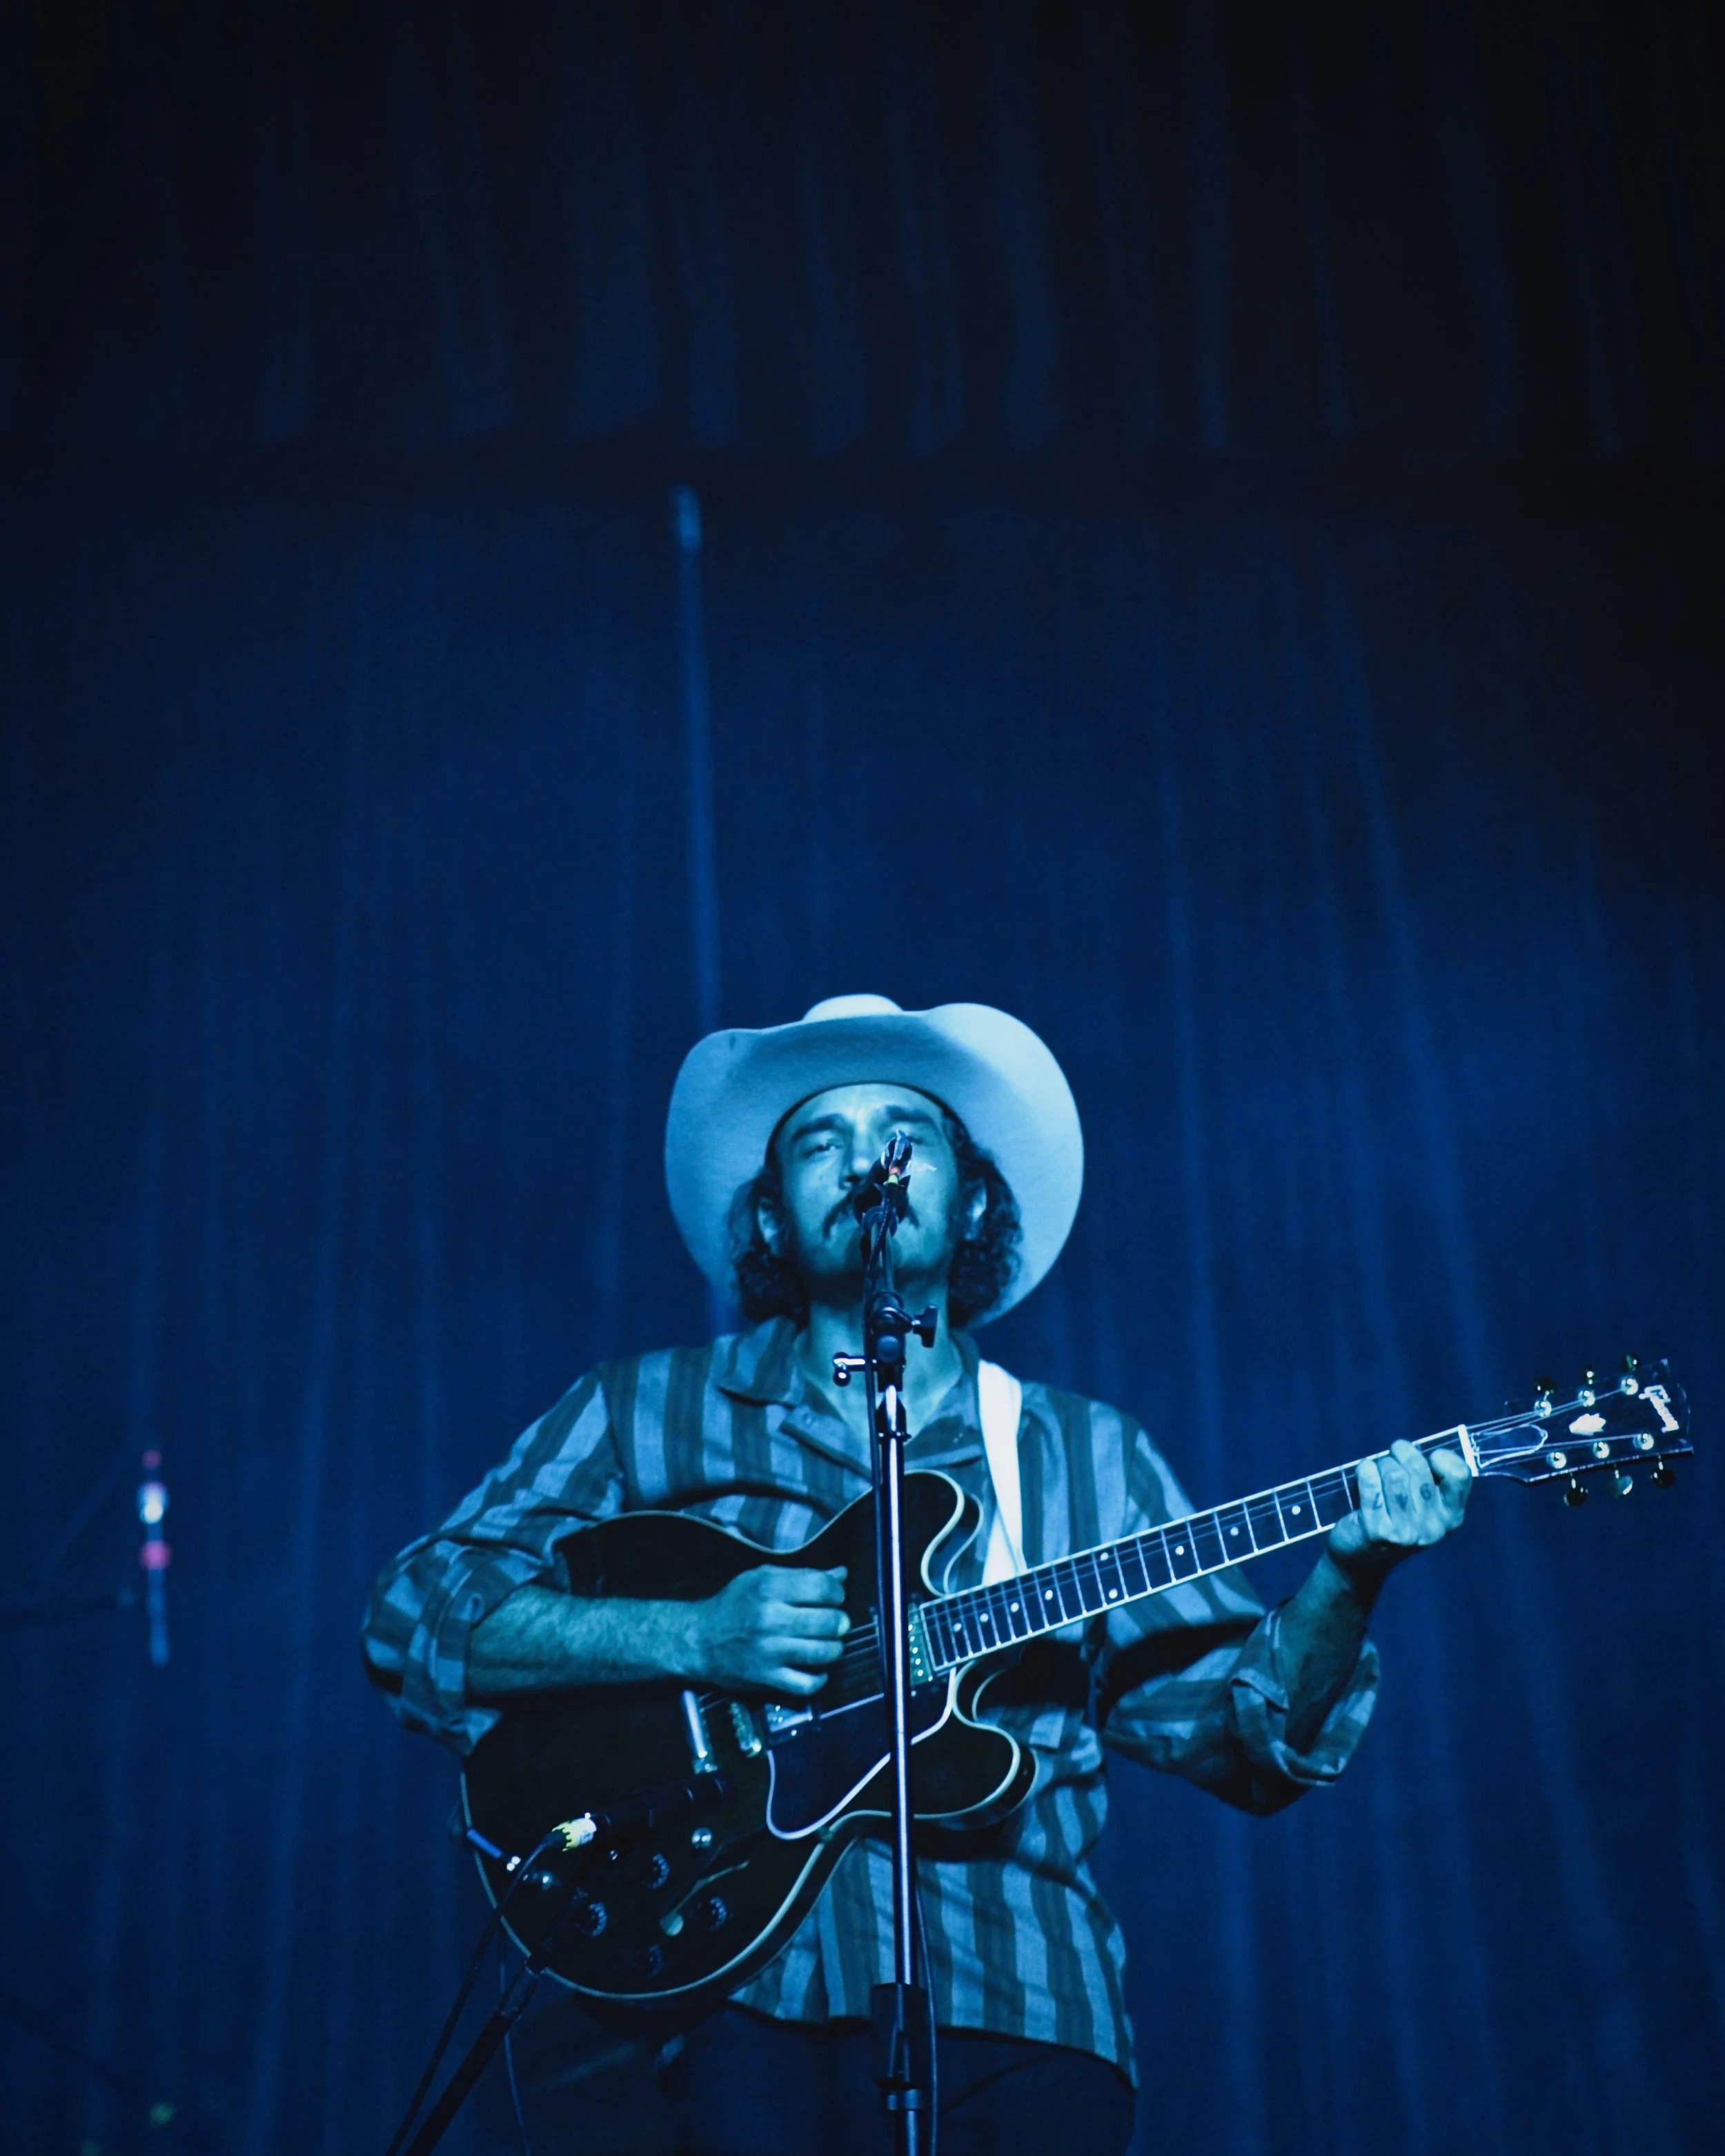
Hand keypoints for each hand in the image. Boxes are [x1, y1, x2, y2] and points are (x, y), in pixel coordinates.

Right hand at [686, 1565, 850, 1697]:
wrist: (699, 1639)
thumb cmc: (734, 1604)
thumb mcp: (762, 1578)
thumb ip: (802, 1575)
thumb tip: (841, 1573)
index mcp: (770, 1587)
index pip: (823, 1587)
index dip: (837, 1592)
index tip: (834, 1598)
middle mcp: (770, 1618)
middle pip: (829, 1621)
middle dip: (840, 1622)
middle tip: (835, 1623)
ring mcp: (769, 1650)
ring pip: (824, 1653)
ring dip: (834, 1649)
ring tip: (828, 1644)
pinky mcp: (766, 1677)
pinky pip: (807, 1684)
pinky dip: (819, 1678)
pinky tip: (816, 1669)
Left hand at [1327, 1440, 1470, 1586]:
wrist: (1363, 1559)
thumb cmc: (1396, 1519)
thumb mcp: (1423, 1505)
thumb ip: (1430, 1479)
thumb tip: (1417, 1449)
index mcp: (1451, 1517)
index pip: (1459, 1475)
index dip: (1442, 1458)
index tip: (1428, 1458)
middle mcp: (1433, 1528)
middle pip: (1419, 1469)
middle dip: (1401, 1453)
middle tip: (1392, 1455)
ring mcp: (1405, 1532)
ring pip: (1393, 1475)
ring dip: (1381, 1463)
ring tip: (1376, 1468)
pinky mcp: (1377, 1531)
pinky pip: (1370, 1484)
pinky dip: (1365, 1470)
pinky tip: (1364, 1472)